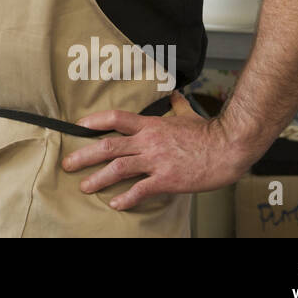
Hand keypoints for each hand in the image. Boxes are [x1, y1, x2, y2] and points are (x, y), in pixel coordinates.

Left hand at [61, 92, 245, 208]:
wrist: (228, 147)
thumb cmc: (209, 132)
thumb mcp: (188, 114)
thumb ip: (176, 105)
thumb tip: (174, 94)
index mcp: (151, 125)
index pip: (116, 118)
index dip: (95, 121)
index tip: (78, 126)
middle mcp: (149, 141)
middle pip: (109, 146)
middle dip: (85, 155)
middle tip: (68, 163)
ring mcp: (156, 160)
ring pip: (119, 168)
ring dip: (98, 178)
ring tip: (84, 186)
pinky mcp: (167, 179)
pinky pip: (141, 189)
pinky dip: (126, 197)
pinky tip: (115, 204)